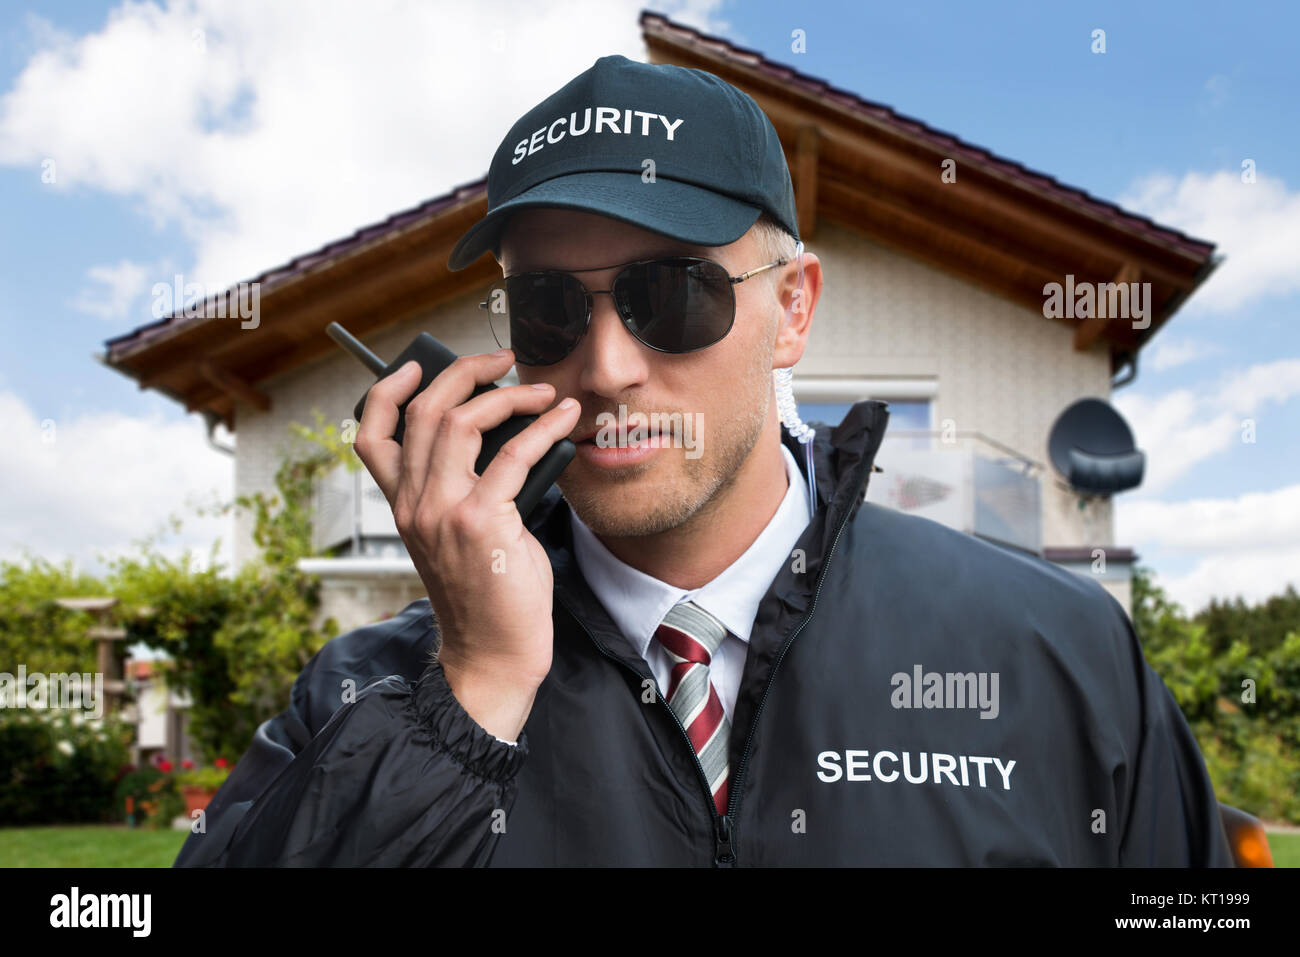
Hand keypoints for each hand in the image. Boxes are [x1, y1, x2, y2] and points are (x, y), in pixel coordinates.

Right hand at [353, 350, 579, 739]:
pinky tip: (564, 418)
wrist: (494, 654)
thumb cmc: (487, 592)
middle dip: (464, 371)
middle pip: (424, 411)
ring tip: (540, 390)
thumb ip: (465, 485)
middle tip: (501, 360)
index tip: (415, 364)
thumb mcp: (460, 532)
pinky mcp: (482, 522)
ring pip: (461, 421)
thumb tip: (502, 432)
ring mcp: (443, 512)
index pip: (372, 435)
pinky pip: (514, 454)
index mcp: (402, 506)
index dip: (388, 391)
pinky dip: (544, 426)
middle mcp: (413, 504)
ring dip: (506, 394)